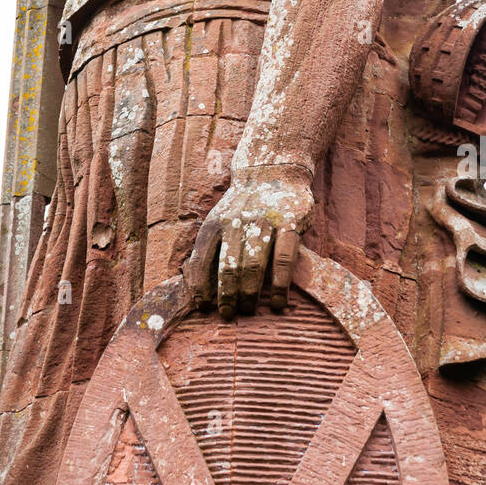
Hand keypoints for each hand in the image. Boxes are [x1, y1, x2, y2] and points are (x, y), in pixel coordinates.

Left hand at [185, 168, 313, 318]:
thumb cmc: (242, 206)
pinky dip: (279, 284)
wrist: (273, 170)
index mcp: (214, 224)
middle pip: (228, 268)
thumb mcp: (219, 219)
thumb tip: (196, 288)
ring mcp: (263, 222)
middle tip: (229, 314)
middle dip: (226, 296)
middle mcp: (236, 222)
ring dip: (250, 293)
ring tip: (249, 310)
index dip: (199, 288)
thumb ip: (210, 247)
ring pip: (254, 265)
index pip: (200, 261)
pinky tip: (277, 301)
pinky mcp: (289, 223)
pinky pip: (283, 259)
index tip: (203, 308)